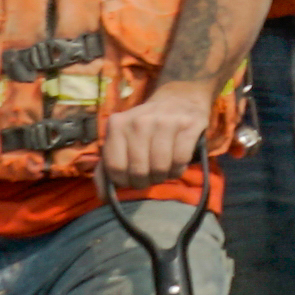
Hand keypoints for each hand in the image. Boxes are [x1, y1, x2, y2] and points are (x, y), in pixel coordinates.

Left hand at [93, 87, 215, 189]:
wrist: (178, 99)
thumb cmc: (146, 126)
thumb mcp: (122, 139)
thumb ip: (107, 165)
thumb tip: (105, 196)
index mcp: (117, 124)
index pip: (115, 167)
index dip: (123, 181)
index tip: (130, 178)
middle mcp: (140, 121)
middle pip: (139, 171)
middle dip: (144, 181)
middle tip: (149, 176)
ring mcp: (165, 122)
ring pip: (160, 168)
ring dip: (162, 176)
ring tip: (163, 170)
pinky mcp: (188, 125)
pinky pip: (180, 161)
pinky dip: (178, 169)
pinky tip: (176, 163)